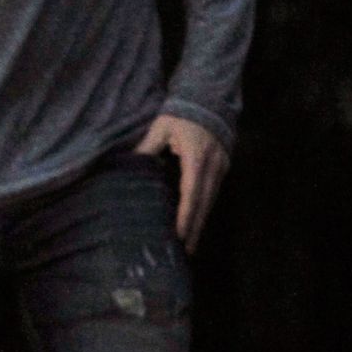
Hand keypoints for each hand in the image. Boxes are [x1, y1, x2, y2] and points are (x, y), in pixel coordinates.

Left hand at [135, 114, 228, 253]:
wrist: (209, 99)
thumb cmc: (181, 114)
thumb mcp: (161, 127)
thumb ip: (147, 148)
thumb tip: (128, 164)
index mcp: (196, 158)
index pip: (191, 193)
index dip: (186, 215)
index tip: (180, 235)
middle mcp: (212, 166)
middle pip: (204, 203)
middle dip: (196, 228)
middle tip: (186, 251)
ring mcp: (221, 168)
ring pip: (211, 201)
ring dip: (201, 223)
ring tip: (191, 245)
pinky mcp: (223, 168)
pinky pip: (214, 194)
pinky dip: (205, 210)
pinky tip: (197, 224)